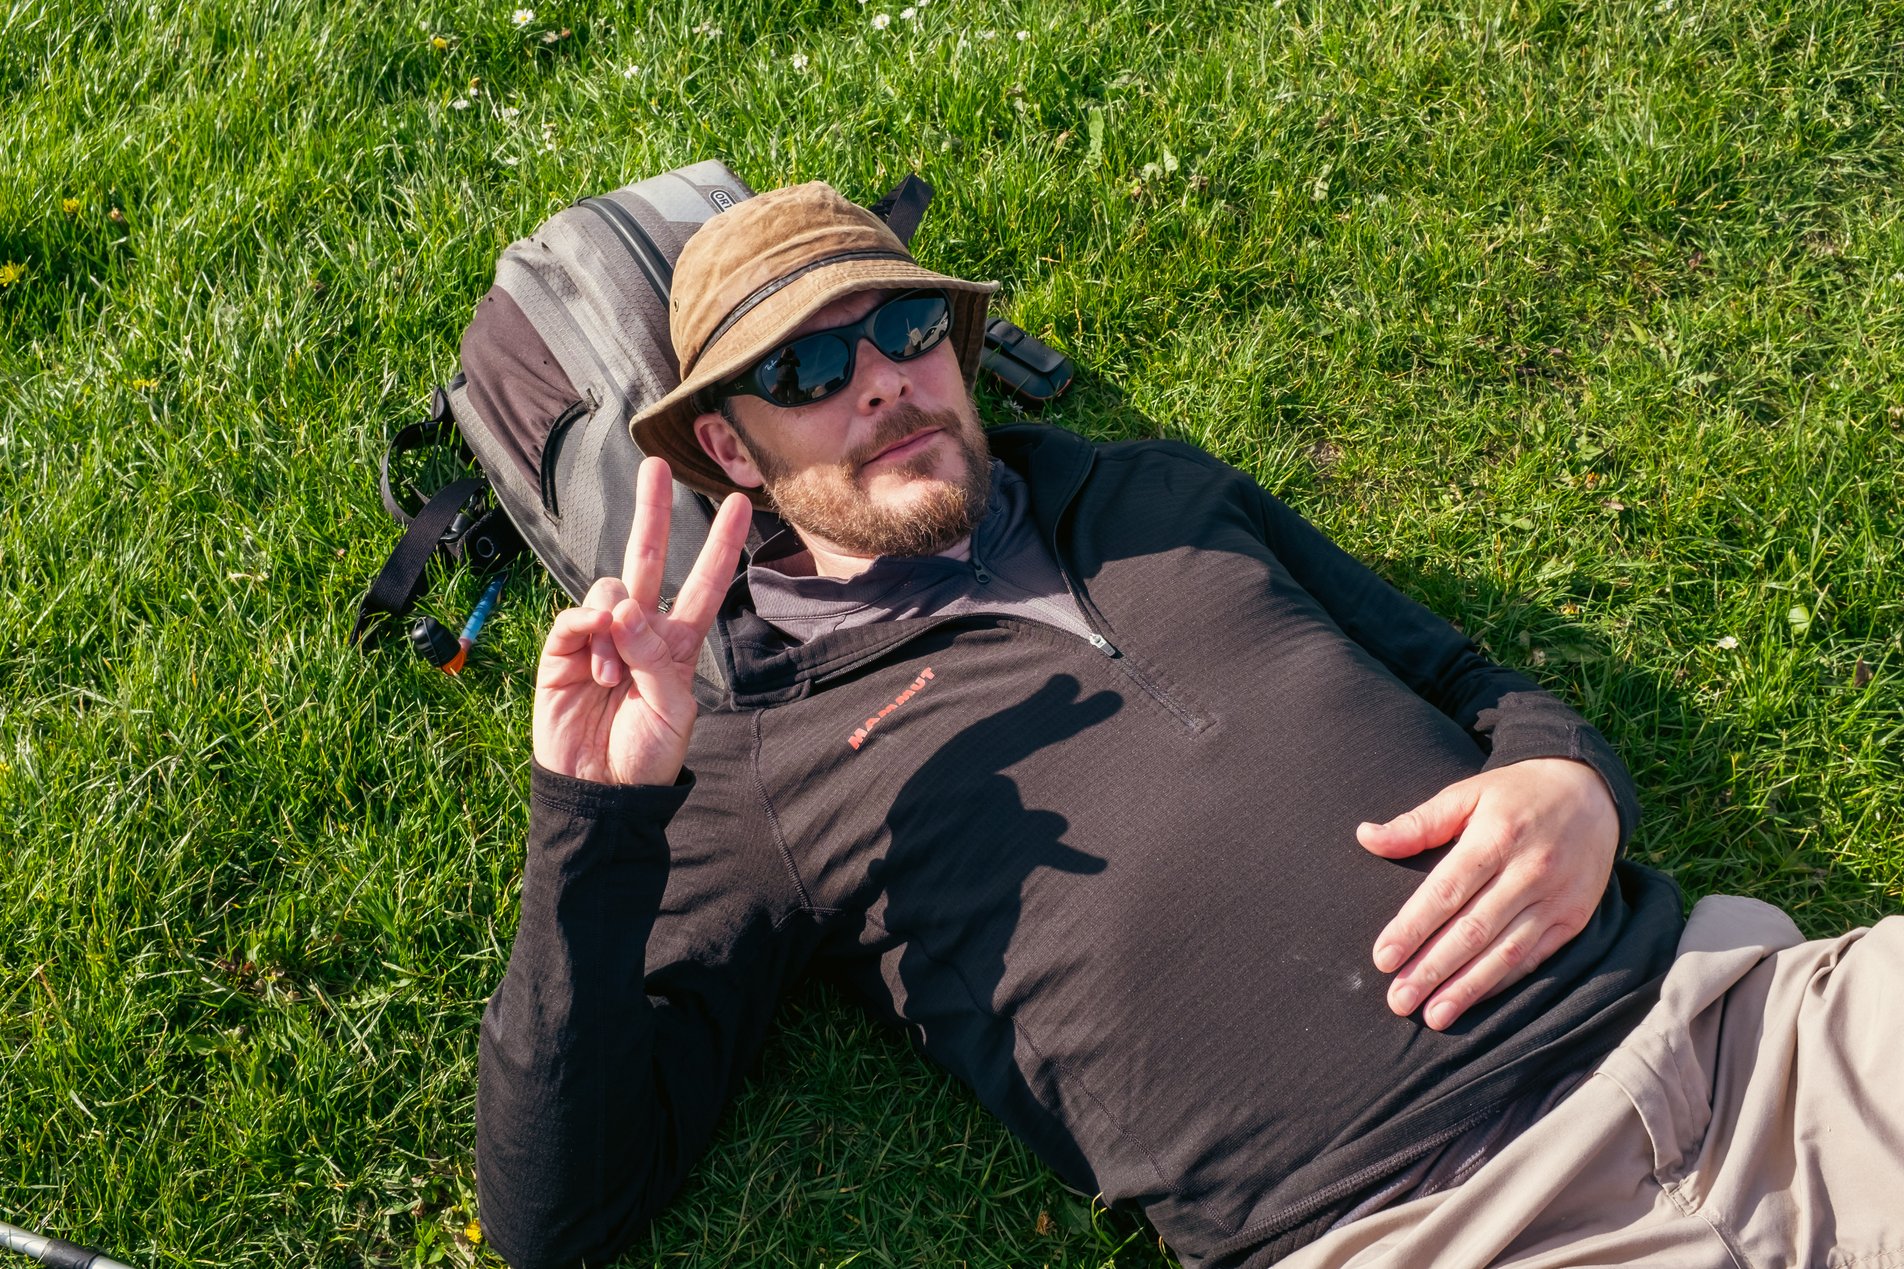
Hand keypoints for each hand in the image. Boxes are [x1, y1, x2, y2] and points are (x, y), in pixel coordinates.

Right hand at [532, 457, 752, 786]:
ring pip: (609, 591)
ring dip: (616, 629)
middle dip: (652, 512)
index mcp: (676, 645)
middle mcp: (639, 631)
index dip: (720, 546)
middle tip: (655, 467)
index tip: (739, 505)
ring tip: (614, 678)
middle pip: (647, 560)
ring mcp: (599, 638)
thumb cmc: (646, 756)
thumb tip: (621, 608)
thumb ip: (655, 657)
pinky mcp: (562, 651)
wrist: (602, 793)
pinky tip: (594, 663)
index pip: (702, 585)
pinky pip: (574, 618)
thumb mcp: (672, 710)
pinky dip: (586, 630)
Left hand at [1356, 758, 1618, 1029]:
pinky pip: (1533, 958)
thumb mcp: (1466, 794)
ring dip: (1466, 988)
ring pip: (1505, 953)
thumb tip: (1365, 837)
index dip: (1413, 927)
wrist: (1590, 791)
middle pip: (1473, 930)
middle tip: (1398, 999)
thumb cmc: (1515, 795)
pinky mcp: (1573, 919)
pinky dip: (1501, 983)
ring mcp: (1555, 898)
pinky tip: (1473, 1001)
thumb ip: (1417, 823)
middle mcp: (1528, 871)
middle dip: (1433, 969)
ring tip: (1432, 1015)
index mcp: (1495, 837)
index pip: (1446, 891)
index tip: (1383, 959)